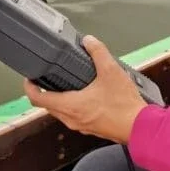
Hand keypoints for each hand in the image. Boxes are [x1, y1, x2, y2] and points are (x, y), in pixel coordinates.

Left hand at [24, 37, 146, 143]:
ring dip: (60, 99)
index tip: (29, 79)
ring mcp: (81, 126)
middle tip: (48, 78)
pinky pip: (75, 117)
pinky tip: (87, 96)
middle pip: (48, 106)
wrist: (140, 127)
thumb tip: (89, 41)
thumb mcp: (111, 71)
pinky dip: (74, 106)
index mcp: (70, 105)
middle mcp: (71, 119)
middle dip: (45, 92)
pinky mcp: (91, 128)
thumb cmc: (124, 105)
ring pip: (62, 112)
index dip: (29, 88)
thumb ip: (98, 52)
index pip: (38, 99)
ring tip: (68, 84)